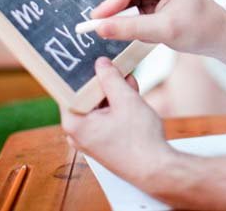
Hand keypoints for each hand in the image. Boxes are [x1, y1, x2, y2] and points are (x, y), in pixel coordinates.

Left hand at [61, 57, 175, 185]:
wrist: (155, 167)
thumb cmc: (139, 138)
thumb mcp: (126, 100)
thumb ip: (111, 79)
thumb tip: (101, 63)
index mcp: (74, 123)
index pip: (70, 90)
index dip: (83, 73)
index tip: (92, 58)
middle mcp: (77, 133)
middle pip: (85, 98)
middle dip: (104, 82)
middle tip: (117, 67)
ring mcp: (90, 139)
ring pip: (98, 107)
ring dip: (113, 93)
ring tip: (130, 81)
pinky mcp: (102, 142)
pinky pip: (105, 117)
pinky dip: (116, 106)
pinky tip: (131, 95)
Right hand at [91, 0, 225, 56]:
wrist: (216, 34)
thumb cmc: (199, 29)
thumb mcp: (164, 31)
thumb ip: (130, 28)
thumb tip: (99, 27)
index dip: (111, 2)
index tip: (96, 21)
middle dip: (115, 8)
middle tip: (107, 30)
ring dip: (122, 13)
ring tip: (137, 30)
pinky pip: (128, 1)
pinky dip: (128, 16)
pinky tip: (142, 26)